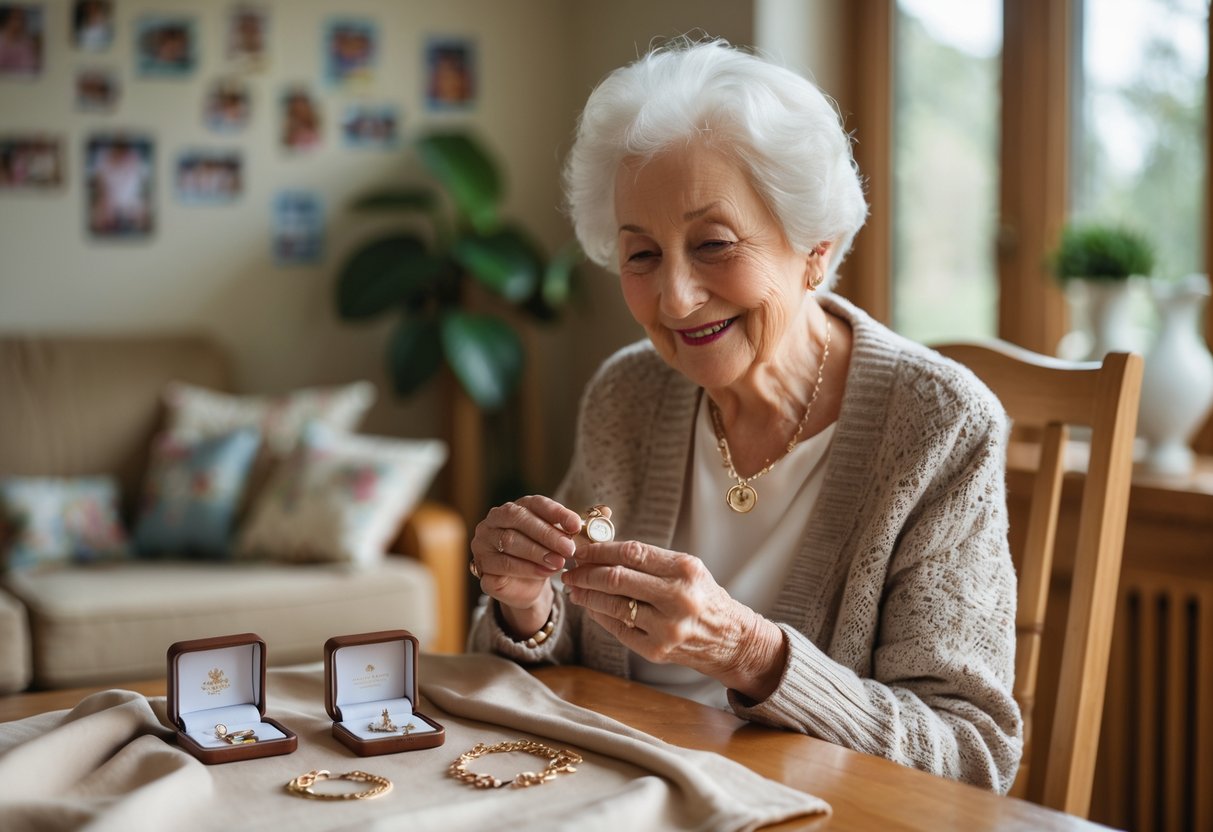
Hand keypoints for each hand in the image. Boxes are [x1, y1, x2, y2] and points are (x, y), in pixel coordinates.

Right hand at [471, 495, 580, 637]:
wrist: (527, 587)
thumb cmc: (546, 555)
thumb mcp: (564, 540)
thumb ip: (583, 525)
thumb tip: (606, 511)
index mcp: (516, 507)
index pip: (536, 504)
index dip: (556, 513)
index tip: (577, 525)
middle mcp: (495, 520)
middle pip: (520, 520)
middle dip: (547, 534)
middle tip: (570, 548)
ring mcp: (484, 543)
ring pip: (510, 543)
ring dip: (537, 552)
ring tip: (559, 563)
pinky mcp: (482, 567)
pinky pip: (502, 565)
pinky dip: (526, 569)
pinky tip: (544, 573)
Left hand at [561, 539, 786, 699]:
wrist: (730, 639)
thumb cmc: (704, 598)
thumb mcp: (687, 570)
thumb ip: (650, 561)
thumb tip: (602, 552)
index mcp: (685, 570)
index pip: (631, 553)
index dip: (600, 550)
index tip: (582, 550)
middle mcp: (677, 598)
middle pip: (616, 579)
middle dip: (586, 573)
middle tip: (571, 570)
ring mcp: (666, 627)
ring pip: (612, 605)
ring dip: (587, 596)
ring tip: (575, 589)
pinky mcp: (657, 650)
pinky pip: (618, 629)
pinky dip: (600, 616)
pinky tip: (591, 608)